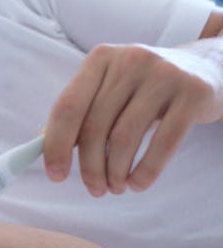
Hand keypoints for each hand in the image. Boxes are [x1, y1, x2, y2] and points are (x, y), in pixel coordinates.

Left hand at [43, 40, 222, 195]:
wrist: (206, 67)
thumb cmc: (144, 86)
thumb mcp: (110, 87)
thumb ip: (80, 110)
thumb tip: (42, 144)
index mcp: (101, 58)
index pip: (68, 106)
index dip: (56, 144)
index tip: (55, 175)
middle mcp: (130, 60)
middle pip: (95, 126)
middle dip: (90, 166)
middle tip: (94, 189)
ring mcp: (164, 74)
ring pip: (125, 137)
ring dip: (115, 172)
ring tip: (115, 187)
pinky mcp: (193, 93)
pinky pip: (163, 143)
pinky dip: (146, 171)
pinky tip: (138, 184)